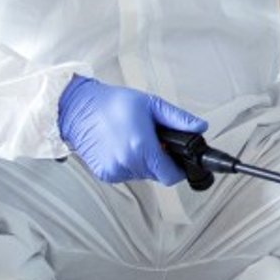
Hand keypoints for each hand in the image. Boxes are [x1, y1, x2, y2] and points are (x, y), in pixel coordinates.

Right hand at [58, 75, 207, 183]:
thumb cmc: (114, 103)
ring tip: (135, 140)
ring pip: (142, 175)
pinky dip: (128, 164)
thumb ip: (178, 119)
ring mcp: (114, 170)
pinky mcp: (104, 174)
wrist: (79, 108)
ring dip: (144, 162)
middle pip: (158, 174)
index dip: (180, 168)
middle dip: (161, 161)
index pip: (172, 175)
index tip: (180, 159)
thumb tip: (200, 128)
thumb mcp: (152, 105)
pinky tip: (121, 146)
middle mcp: (127, 162)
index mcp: (141, 147)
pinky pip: (126, 174)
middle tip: (153, 140)